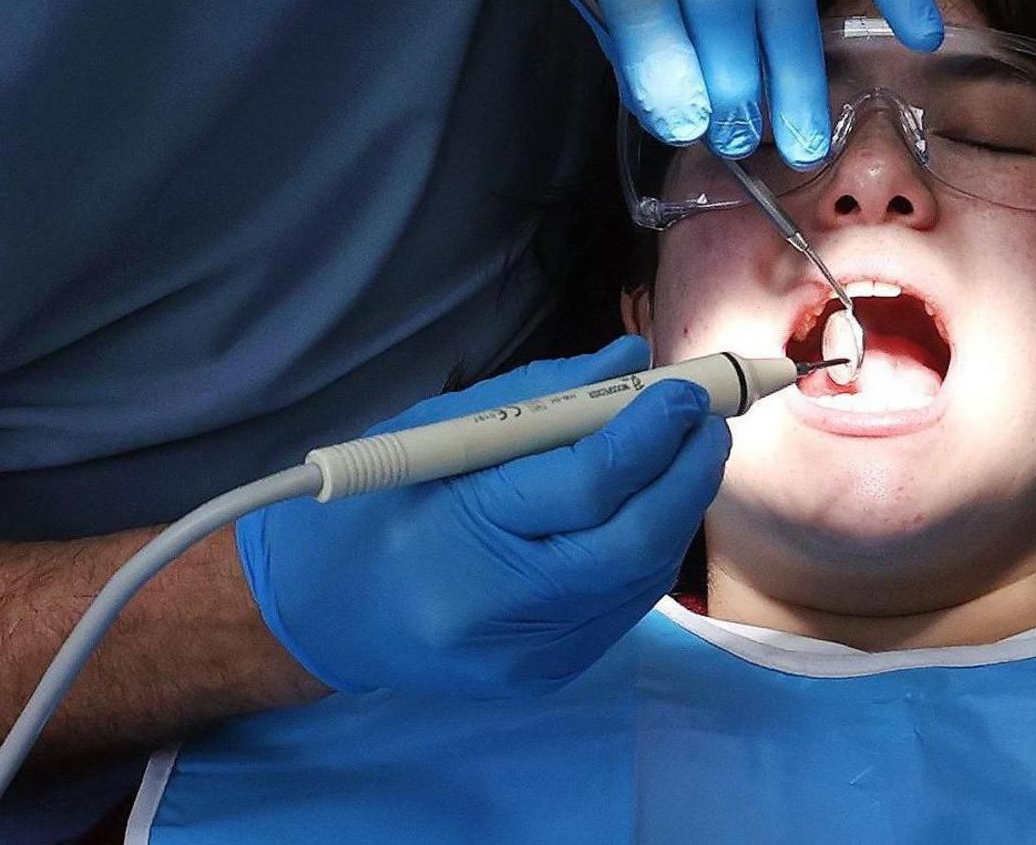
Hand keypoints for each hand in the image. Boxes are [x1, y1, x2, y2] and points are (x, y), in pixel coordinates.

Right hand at [236, 337, 729, 697]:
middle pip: (630, 542)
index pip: (581, 487)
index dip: (646, 434)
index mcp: (456, 540)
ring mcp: (529, 656)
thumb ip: (537, 399)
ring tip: (690, 449)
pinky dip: (649, 545)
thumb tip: (631, 361)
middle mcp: (499, 613)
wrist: (325, 615)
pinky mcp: (550, 674)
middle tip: (710, 418)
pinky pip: (623, 602)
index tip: (684, 388)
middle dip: (684, 473)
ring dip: (677, 506)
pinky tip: (656, 502)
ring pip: (639, 576)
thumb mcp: (435, 432)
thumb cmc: (372, 509)